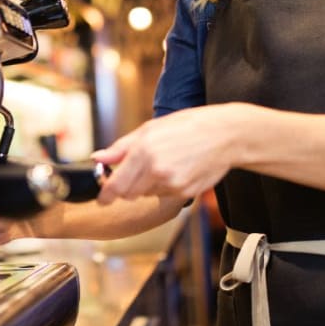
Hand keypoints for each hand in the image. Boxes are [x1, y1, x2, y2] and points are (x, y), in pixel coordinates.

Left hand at [93, 105, 235, 204]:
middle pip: (129, 194)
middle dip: (128, 187)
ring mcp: (172, 184)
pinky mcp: (185, 193)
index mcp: (144, 151)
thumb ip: (121, 147)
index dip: (106, 194)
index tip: (102, 199)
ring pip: (147, 195)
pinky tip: (177, 169)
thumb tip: (98, 157)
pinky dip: (165, 187)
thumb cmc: (188, 126)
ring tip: (164, 164)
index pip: (116, 185)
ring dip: (148, 185)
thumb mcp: (151, 129)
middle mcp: (156, 171)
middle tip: (138, 171)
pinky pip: (165, 195)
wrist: (225, 135)